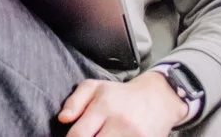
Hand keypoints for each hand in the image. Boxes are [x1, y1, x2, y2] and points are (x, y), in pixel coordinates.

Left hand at [58, 72, 187, 136]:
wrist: (157, 98)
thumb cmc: (119, 95)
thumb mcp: (94, 88)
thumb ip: (74, 101)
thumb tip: (62, 119)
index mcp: (104, 105)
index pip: (78, 134)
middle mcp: (120, 121)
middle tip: (90, 136)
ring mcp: (135, 135)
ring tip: (101, 136)